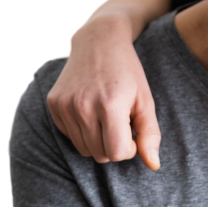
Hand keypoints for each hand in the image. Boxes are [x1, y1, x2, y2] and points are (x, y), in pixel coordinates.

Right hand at [47, 16, 161, 167]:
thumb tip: (153, 165)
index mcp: (109, 106)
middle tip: (121, 123)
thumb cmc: (128, 73)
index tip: (133, 130)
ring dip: (98, 140)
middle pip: (100, 155)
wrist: (99, 40)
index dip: (130, 148)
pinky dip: (82, 130)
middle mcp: (83, 106)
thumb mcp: (146, 101)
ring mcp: (65, 105)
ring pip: (84, 149)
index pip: (118, 153)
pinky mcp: (53, 104)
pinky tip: (91, 109)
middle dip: (115, 145)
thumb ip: (150, 135)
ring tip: (107, 117)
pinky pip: (70, 136)